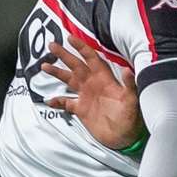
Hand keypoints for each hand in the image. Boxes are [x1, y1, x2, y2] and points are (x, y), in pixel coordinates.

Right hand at [41, 34, 143, 148]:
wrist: (125, 138)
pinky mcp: (82, 110)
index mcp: (104, 79)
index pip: (92, 59)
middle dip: (64, 55)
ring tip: (44, 65)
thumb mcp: (132, 101)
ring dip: (57, 73)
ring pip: (69, 80)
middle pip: (76, 65)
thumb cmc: (131, 118)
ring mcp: (86, 97)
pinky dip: (58, 102)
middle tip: (52, 45)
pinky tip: (49, 100)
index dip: (81, 48)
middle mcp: (93, 84)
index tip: (70, 38)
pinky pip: (66, 103)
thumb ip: (129, 85)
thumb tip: (128, 71)